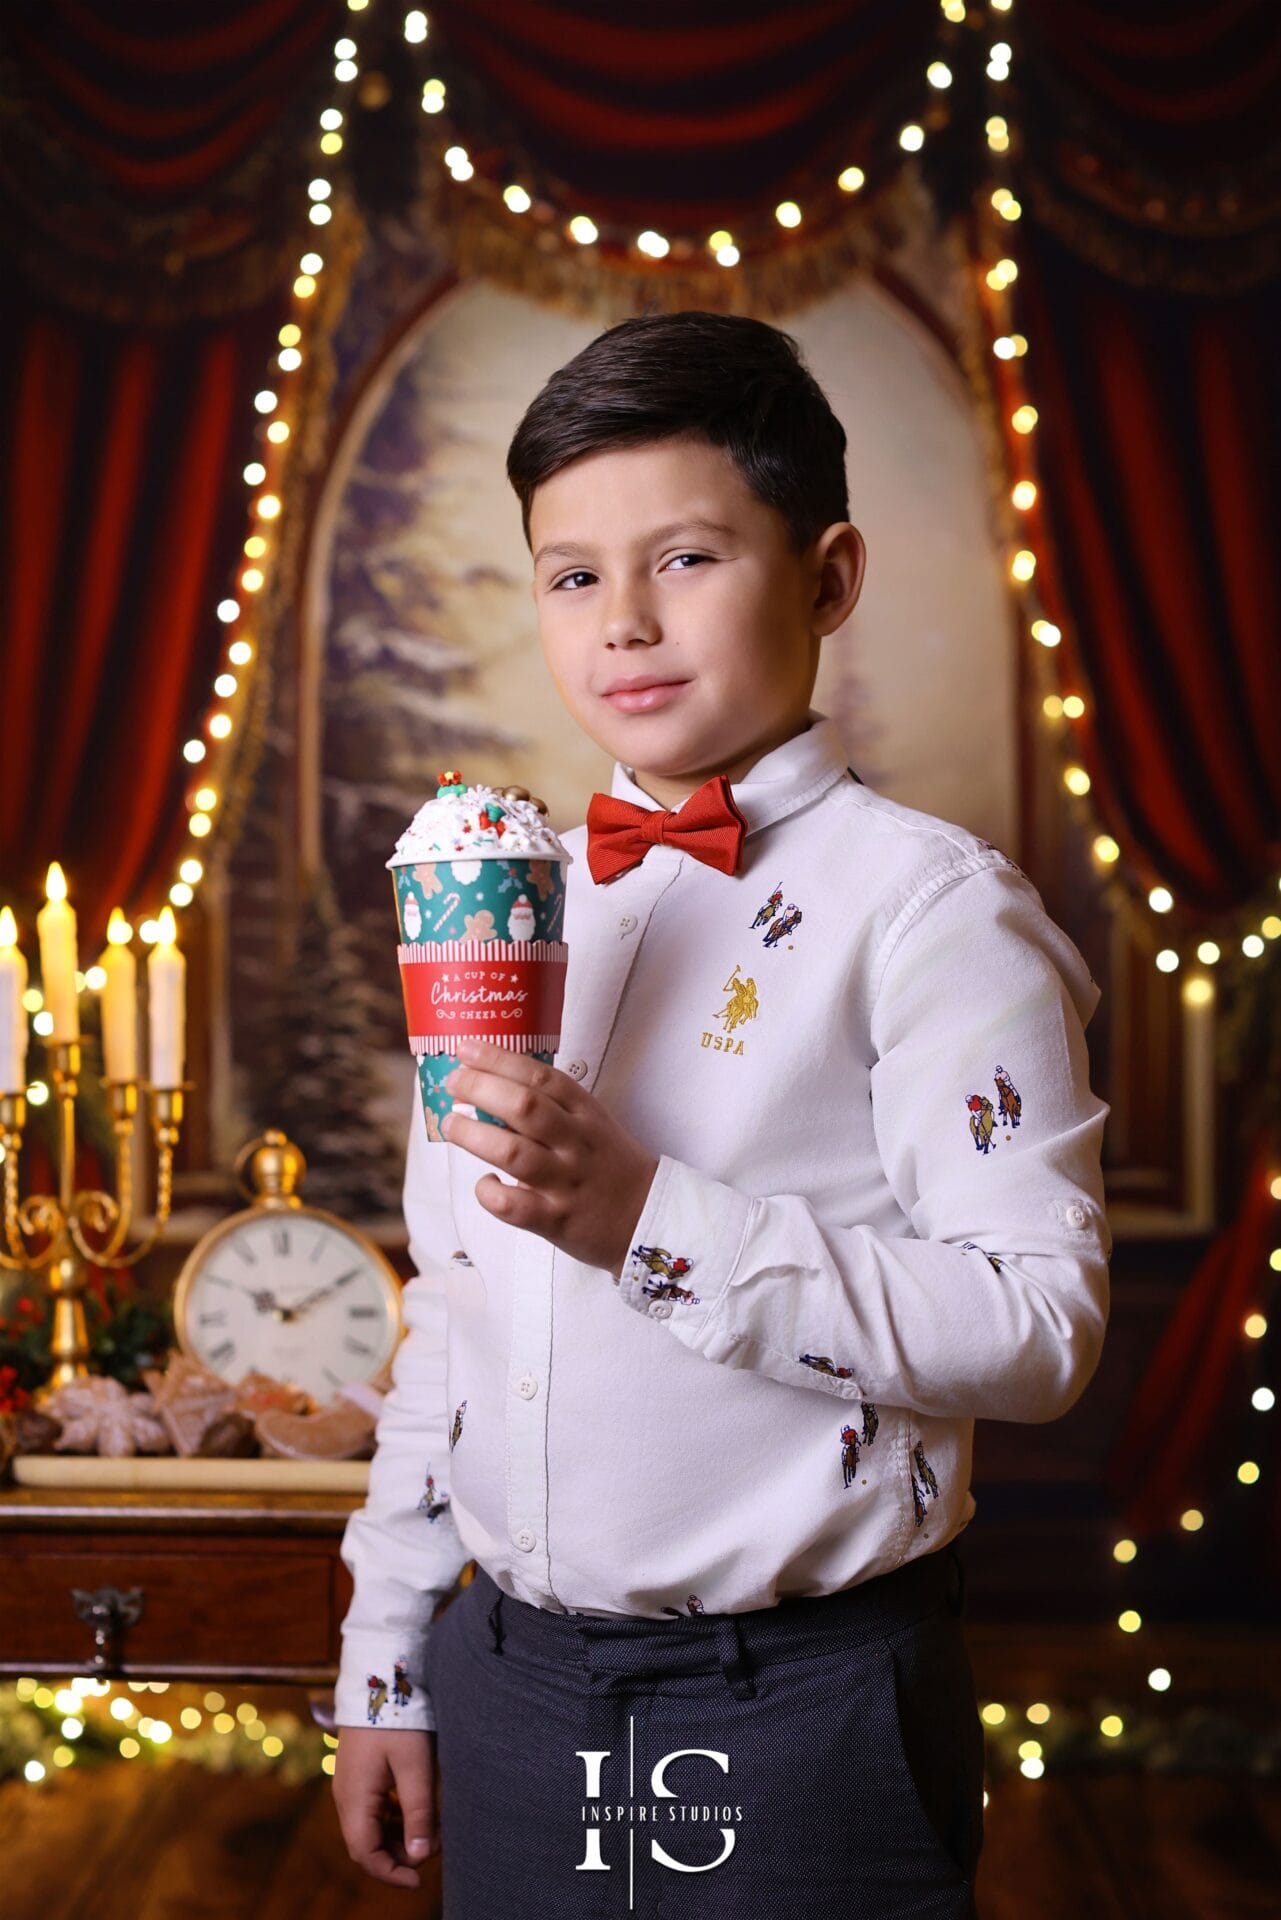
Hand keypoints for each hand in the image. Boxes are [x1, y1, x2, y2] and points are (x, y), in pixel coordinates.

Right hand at [332, 1724, 439, 1887]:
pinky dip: (395, 1817)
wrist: (380, 1674)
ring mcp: (351, 1784)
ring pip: (371, 1827)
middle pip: (367, 1844)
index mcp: (354, 1798)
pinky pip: (374, 1808)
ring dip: (399, 1836)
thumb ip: (418, 1812)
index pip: (365, 1854)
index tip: (420, 1880)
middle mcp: (345, 1796)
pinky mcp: (360, 1774)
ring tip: (432, 1828)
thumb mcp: (415, 1766)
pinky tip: (418, 1808)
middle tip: (435, 1847)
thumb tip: (420, 1857)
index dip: (391, 1874)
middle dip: (400, 1854)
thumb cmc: (399, 1718)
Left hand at [441, 1037, 659, 1277]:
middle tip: (455, 1083)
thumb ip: (549, 1107)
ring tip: (453, 1125)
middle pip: (525, 1107)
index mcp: (585, 1112)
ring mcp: (566, 1181)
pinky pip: (514, 1206)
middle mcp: (576, 1143)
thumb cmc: (609, 1165)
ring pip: (513, 1153)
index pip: (541, 1076)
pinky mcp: (556, 1220)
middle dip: (481, 1089)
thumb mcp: (590, 1123)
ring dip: (474, 1136)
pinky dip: (490, 1192)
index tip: (467, 1050)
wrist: (649, 1216)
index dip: (500, 1060)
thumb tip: (488, 1091)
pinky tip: (485, 1183)